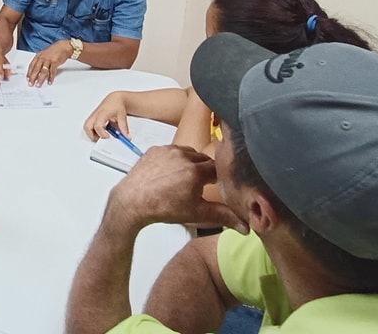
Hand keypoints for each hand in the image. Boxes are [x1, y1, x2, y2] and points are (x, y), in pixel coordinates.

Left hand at [26, 40, 70, 86]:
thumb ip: (39, 62)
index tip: (27, 79)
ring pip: (43, 71)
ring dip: (40, 79)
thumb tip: (36, 71)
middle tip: (30, 84)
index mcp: (38, 56)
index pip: (31, 65)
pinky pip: (52, 71)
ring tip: (38, 84)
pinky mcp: (55, 62)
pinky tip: (49, 82)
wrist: (63, 46)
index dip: (29, 73)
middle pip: (36, 69)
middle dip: (32, 77)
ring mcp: (48, 60)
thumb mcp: (44, 54)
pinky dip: (50, 77)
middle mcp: (42, 58)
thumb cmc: (53, 50)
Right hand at [84, 90, 132, 140]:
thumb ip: (124, 128)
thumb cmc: (117, 105)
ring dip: (92, 133)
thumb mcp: (122, 116)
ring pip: (86, 127)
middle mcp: (96, 114)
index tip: (107, 137)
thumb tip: (126, 137)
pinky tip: (102, 130)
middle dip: (92, 135)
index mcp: (103, 113)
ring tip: (101, 135)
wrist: (114, 99)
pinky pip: (89, 126)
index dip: (101, 134)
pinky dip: (93, 131)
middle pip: (87, 127)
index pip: (98, 125)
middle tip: (101, 139)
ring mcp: (93, 116)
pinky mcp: (93, 118)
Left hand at [103, 146, 246, 233]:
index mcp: (195, 171)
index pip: (219, 168)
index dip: (221, 176)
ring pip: (188, 153)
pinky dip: (174, 159)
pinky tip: (171, 173)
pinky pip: (171, 150)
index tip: (220, 184)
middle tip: (202, 184)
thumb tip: (246, 227)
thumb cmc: (163, 208)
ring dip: (191, 162)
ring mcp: (167, 150)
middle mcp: (182, 156)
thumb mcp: (197, 214)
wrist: (132, 202)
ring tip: (186, 178)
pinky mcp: (155, 149)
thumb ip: (223, 216)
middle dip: (205, 170)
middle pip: (204, 159)